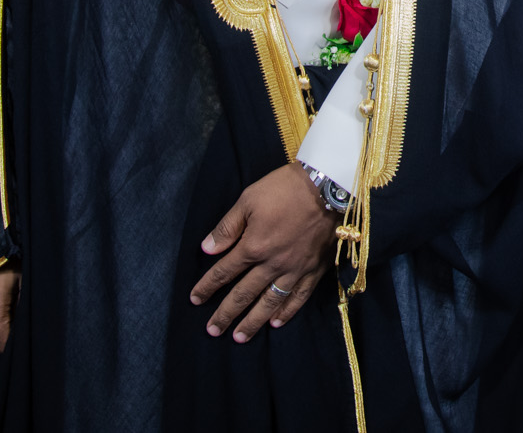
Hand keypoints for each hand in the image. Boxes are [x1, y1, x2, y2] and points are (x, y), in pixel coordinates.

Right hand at [0, 265, 19, 352]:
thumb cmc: (14, 261)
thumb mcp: (26, 284)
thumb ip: (24, 309)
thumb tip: (26, 329)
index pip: (2, 339)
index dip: (13, 346)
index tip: (24, 347)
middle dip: (6, 341)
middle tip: (22, 340)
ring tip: (15, 329)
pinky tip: (6, 319)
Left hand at [190, 163, 337, 340]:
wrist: (328, 185)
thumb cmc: (285, 188)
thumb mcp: (249, 199)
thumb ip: (227, 227)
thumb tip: (207, 249)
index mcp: (253, 246)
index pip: (224, 272)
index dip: (207, 286)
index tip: (195, 299)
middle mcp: (272, 264)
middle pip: (244, 294)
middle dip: (226, 314)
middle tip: (212, 331)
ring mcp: (295, 270)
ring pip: (270, 302)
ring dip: (253, 322)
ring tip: (239, 337)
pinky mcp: (315, 270)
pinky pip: (299, 297)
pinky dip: (286, 312)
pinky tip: (276, 323)